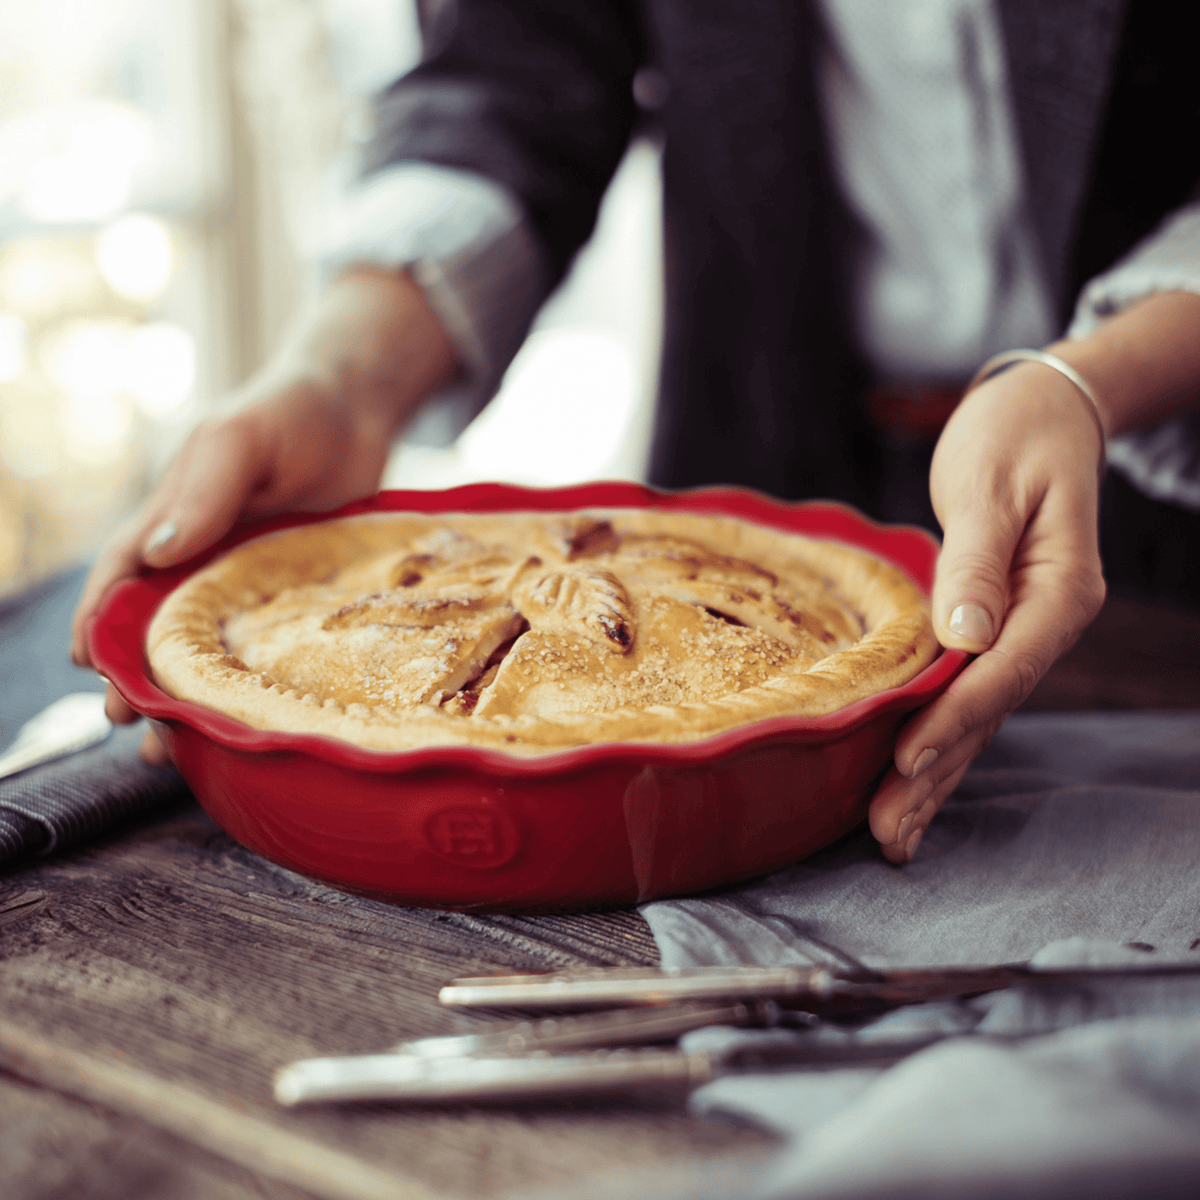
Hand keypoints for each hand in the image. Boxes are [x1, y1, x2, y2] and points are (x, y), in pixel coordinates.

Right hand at [71, 266, 455, 759]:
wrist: (362, 411)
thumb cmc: (292, 412)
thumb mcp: (240, 439)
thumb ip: (204, 490)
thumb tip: (157, 552)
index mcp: (174, 519)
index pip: (122, 577)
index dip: (101, 621)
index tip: (90, 667)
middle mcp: (204, 556)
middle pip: (158, 625)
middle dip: (138, 673)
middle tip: (128, 721)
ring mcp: (250, 580)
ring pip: (209, 647)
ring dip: (188, 692)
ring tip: (175, 746)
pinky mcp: (294, 595)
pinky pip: (267, 646)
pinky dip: (252, 683)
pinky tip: (248, 724)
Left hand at [868, 360, 1106, 861]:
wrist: (1045, 414)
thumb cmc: (1015, 437)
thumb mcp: (994, 486)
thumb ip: (979, 562)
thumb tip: (965, 635)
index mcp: (1056, 593)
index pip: (1000, 670)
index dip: (951, 718)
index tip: (904, 760)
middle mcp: (1045, 625)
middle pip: (986, 713)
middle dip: (935, 776)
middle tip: (886, 836)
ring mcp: (1023, 634)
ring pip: (976, 718)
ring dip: (935, 777)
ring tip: (892, 835)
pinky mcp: (996, 632)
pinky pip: (967, 696)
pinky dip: (939, 739)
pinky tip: (913, 780)